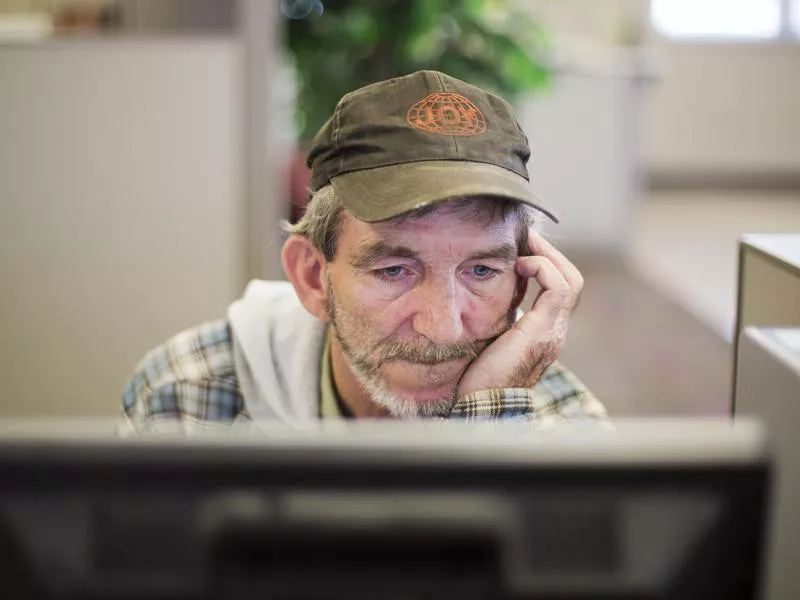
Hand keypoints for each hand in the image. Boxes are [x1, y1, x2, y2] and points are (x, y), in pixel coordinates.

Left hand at [456, 229, 582, 396]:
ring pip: (570, 281)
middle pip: (572, 281)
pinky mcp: (542, 331)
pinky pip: (557, 288)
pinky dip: (542, 268)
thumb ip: (498, 320)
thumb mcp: (489, 340)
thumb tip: (483, 296)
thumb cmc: (477, 380)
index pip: (559, 291)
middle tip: (526, 238)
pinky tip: (520, 264)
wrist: (480, 407)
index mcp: (544, 334)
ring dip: (548, 256)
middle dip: (550, 254)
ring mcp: (553, 332)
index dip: (545, 265)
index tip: (520, 249)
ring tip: (525, 245)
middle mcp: (555, 332)